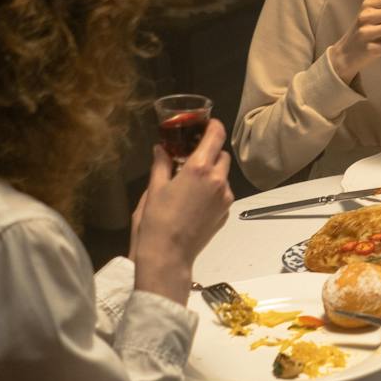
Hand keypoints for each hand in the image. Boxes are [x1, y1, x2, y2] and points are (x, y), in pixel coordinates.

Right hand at [130, 118, 234, 303]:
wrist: (168, 256)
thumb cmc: (156, 221)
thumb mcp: (155, 188)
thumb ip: (162, 164)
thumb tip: (162, 148)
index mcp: (199, 168)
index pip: (216, 136)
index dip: (213, 126)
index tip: (206, 124)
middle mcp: (217, 180)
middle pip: (222, 155)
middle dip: (210, 152)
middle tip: (191, 157)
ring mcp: (225, 198)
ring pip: (224, 175)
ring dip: (212, 172)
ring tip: (191, 183)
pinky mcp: (226, 212)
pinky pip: (223, 193)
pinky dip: (213, 190)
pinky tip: (195, 201)